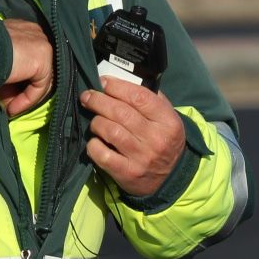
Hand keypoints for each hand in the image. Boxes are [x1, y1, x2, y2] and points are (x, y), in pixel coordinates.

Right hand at [0, 18, 53, 117]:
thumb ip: (7, 72)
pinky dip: (27, 100)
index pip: (30, 59)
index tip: (5, 95)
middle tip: (7, 105)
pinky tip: (13, 109)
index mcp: (23, 29)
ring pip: (40, 79)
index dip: (20, 81)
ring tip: (9, 109)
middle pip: (37, 70)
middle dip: (22, 90)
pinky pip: (40, 86)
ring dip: (24, 98)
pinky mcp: (43, 57)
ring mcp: (41, 43)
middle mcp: (35, 33)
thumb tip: (9, 94)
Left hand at [81, 78, 185, 197]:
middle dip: (99, 101)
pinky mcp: (127, 173)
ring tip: (95, 120)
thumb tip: (120, 81)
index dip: (117, 86)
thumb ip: (151, 99)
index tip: (103, 82)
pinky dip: (94, 145)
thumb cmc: (164, 140)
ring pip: (110, 131)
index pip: (140, 97)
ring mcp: (141, 157)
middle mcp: (156, 139)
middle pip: (121, 112)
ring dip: (97, 122)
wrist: (170, 177)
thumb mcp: (167, 118)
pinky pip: (102, 154)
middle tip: (87, 96)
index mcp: (168, 121)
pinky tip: (95, 141)